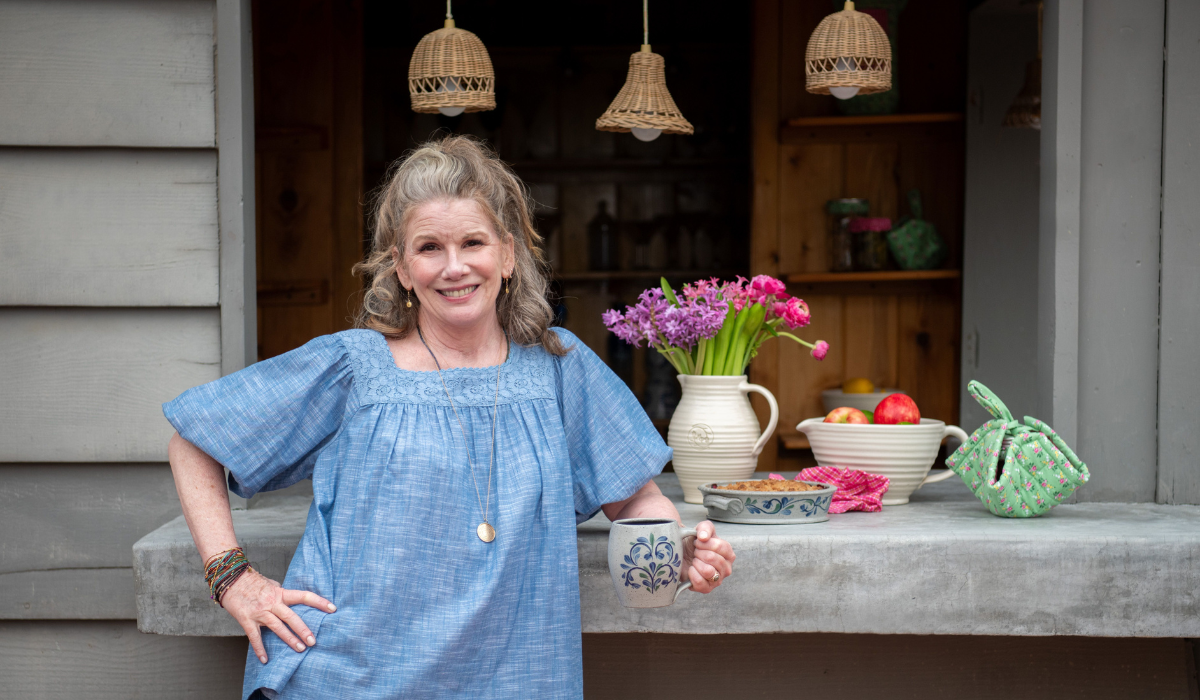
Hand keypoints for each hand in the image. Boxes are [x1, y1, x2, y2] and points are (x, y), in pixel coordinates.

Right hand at [220, 568, 335, 662]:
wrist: (230, 579)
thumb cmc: (252, 582)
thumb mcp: (271, 584)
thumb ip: (282, 593)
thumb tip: (292, 598)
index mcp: (281, 593)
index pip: (304, 596)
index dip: (319, 602)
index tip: (333, 608)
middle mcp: (272, 602)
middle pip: (292, 617)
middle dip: (303, 630)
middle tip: (313, 641)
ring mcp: (260, 612)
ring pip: (277, 628)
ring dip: (289, 640)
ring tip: (300, 649)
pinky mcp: (247, 620)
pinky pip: (255, 637)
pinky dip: (260, 649)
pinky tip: (265, 660)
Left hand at [682, 521, 733, 592]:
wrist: (681, 555)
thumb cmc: (694, 544)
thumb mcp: (700, 530)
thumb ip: (705, 528)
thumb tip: (704, 537)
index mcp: (729, 554)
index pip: (721, 547)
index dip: (705, 543)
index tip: (697, 542)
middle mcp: (726, 569)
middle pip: (713, 558)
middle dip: (699, 553)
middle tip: (695, 552)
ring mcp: (718, 580)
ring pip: (708, 571)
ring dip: (696, 563)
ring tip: (694, 561)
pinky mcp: (707, 589)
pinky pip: (700, 582)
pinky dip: (692, 574)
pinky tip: (691, 569)